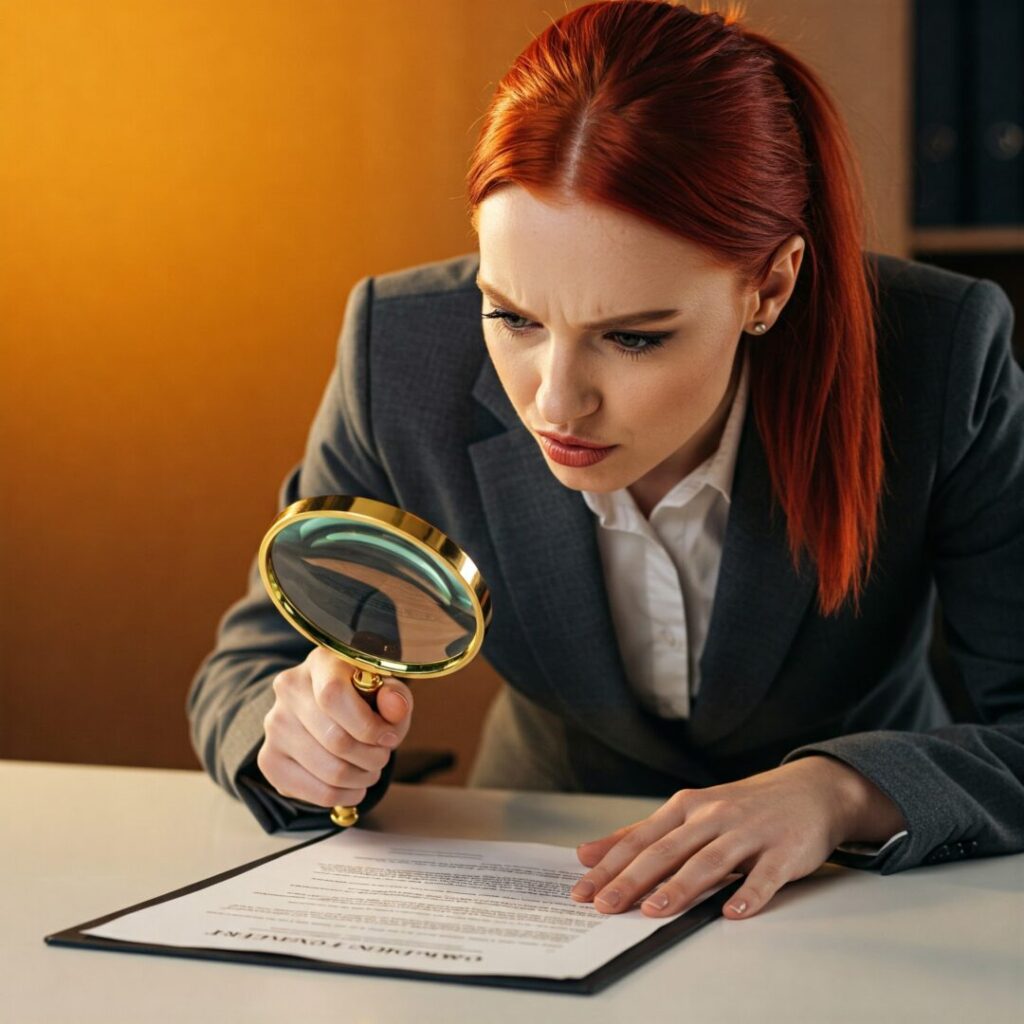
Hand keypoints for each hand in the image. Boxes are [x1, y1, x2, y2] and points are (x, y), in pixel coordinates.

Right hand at [256, 646, 412, 807]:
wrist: (326, 711)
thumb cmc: (363, 699)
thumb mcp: (386, 691)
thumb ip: (396, 697)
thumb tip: (394, 706)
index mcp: (321, 663)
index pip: (334, 696)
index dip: (367, 725)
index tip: (388, 737)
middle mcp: (289, 689)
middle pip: (335, 739)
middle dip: (372, 757)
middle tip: (382, 756)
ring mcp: (274, 725)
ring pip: (329, 771)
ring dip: (362, 778)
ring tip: (370, 770)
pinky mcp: (269, 760)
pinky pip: (316, 793)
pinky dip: (344, 795)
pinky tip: (353, 785)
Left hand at [571, 756, 905, 919]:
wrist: (810, 790)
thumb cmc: (742, 807)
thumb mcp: (689, 812)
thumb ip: (641, 834)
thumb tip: (588, 853)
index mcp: (686, 808)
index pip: (640, 839)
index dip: (609, 865)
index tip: (582, 890)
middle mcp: (713, 816)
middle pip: (667, 850)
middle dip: (632, 879)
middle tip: (605, 906)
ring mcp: (749, 832)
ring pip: (709, 861)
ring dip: (681, 887)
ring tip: (655, 911)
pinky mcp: (783, 851)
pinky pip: (764, 875)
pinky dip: (749, 894)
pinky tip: (732, 912)